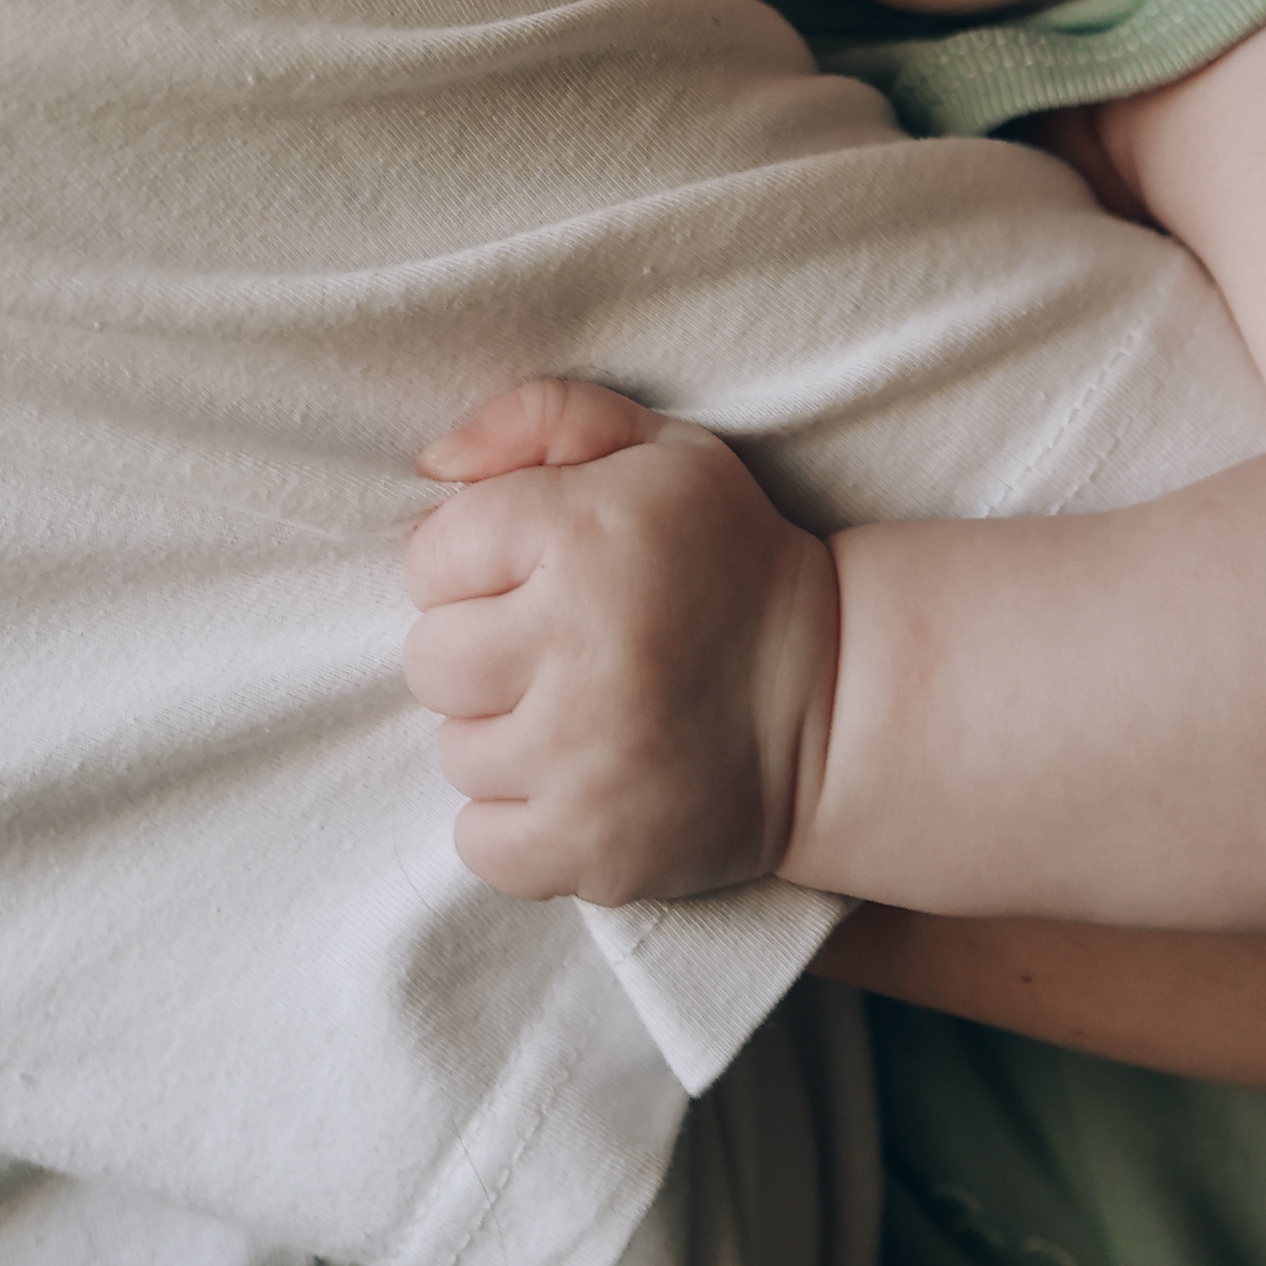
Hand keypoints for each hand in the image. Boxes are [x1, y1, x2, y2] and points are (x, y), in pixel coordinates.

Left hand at [402, 377, 839, 903]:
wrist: (835, 700)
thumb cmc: (726, 558)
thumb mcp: (655, 448)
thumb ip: (539, 417)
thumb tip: (431, 461)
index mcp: (583, 534)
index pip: (430, 556)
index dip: (470, 563)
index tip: (528, 571)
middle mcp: (580, 648)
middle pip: (431, 660)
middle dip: (476, 648)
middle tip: (548, 644)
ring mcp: (587, 762)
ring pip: (457, 752)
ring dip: (501, 734)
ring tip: (573, 711)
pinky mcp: (597, 849)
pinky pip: (482, 843)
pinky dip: (513, 819)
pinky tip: (570, 780)